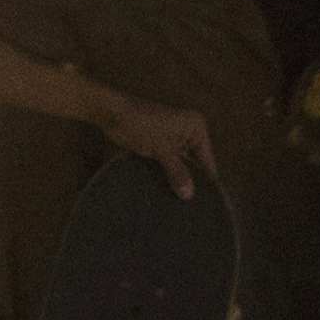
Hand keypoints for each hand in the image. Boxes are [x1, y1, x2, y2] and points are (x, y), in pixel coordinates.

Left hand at [98, 91, 216, 198]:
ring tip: (177, 203)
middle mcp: (188, 131)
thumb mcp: (161, 150)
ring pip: (179, 164)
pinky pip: (166, 161)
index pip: (206, 159)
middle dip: (190, 180)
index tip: (208, 201)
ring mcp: (173, 137)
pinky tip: (163, 191)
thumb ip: (176, 172)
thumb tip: (188, 195)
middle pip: (193, 162)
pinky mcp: (158, 142)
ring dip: (175, 178)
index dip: (206, 180)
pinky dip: (164, 173)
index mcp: (196, 127)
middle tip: (191, 206)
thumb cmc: (140, 125)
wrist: (111, 113)